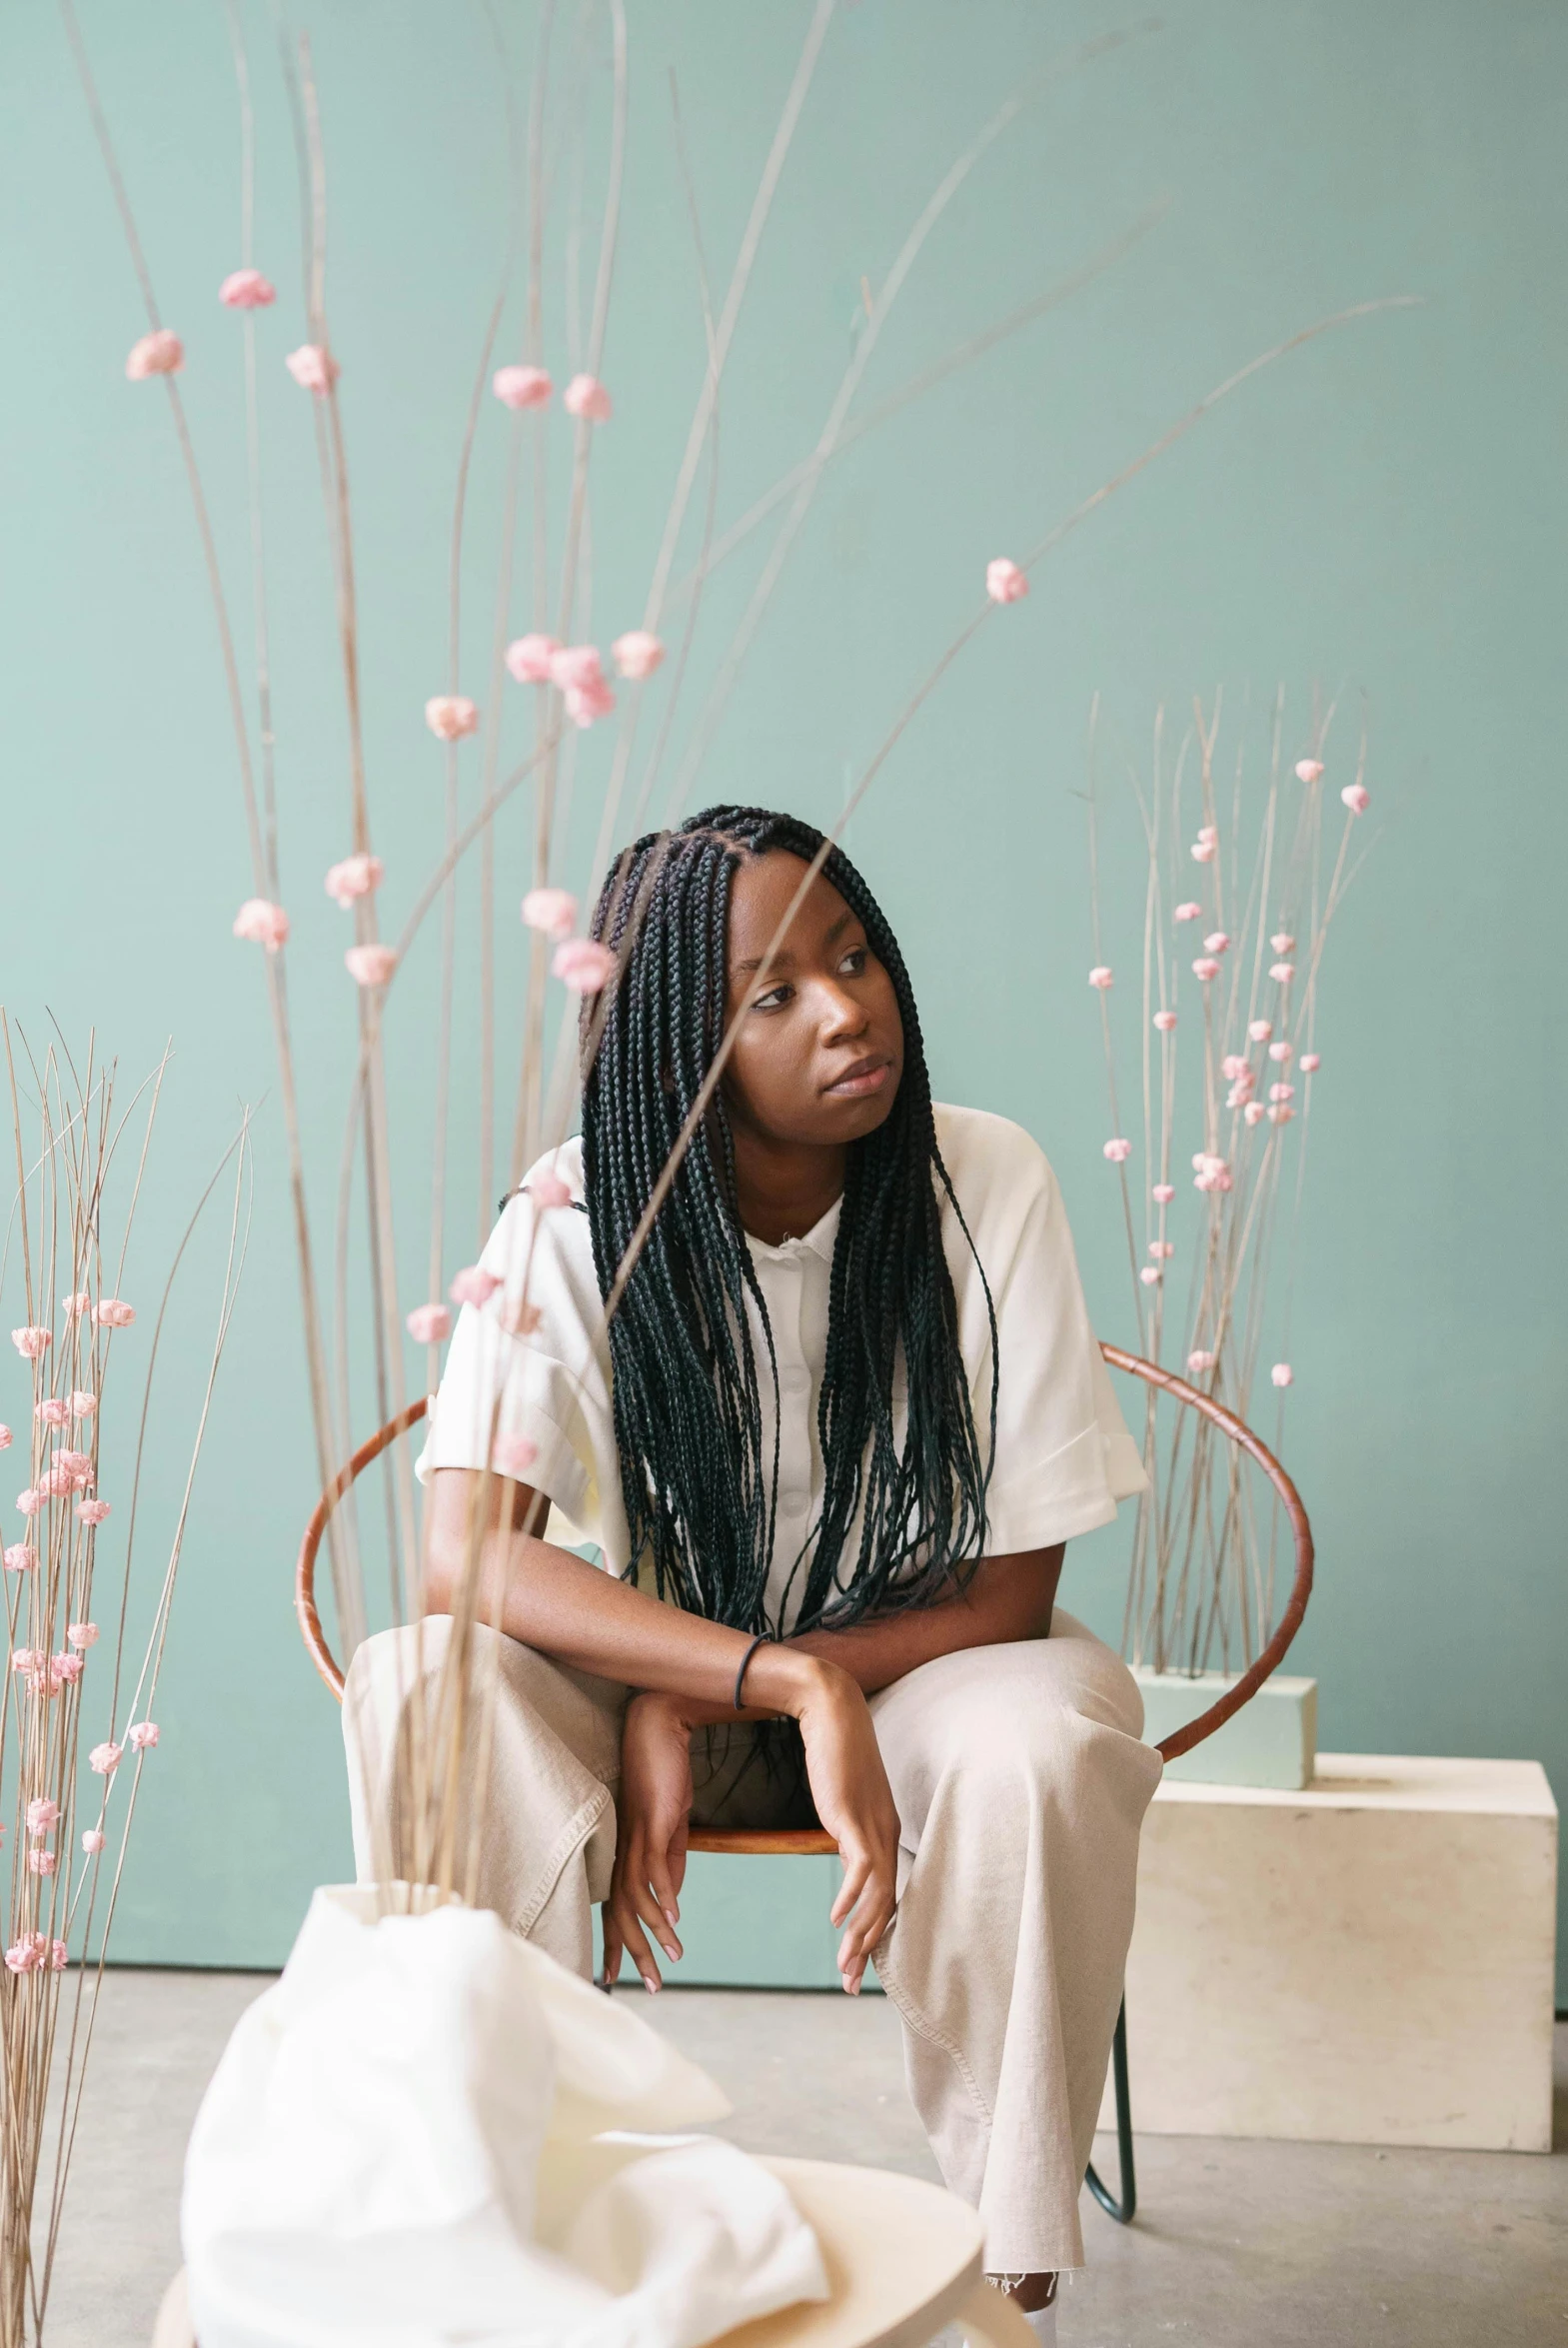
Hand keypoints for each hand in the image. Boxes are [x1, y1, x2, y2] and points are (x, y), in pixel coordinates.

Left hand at [603, 1691, 692, 1992]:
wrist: (659, 1728)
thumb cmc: (663, 1776)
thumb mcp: (671, 1827)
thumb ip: (670, 1862)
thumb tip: (672, 1900)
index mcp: (626, 1854)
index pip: (614, 1910)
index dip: (614, 1946)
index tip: (616, 1979)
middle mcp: (623, 1851)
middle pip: (620, 1914)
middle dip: (634, 1954)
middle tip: (653, 1986)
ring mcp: (635, 1838)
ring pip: (636, 1898)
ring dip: (656, 1931)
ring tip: (675, 1956)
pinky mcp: (651, 1823)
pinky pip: (653, 1868)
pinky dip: (664, 1896)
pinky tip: (676, 1918)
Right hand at [793, 1660, 900, 1993]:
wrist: (832, 1713)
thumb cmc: (836, 1756)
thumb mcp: (845, 1806)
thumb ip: (849, 1836)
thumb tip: (847, 1864)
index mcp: (885, 1834)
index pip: (886, 1897)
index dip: (873, 1936)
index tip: (856, 1968)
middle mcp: (886, 1835)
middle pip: (885, 1905)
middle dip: (867, 1949)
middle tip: (849, 1984)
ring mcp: (873, 1826)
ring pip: (877, 1894)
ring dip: (860, 1934)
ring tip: (844, 1965)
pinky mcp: (855, 1816)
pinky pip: (861, 1866)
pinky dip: (851, 1897)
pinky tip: (836, 1918)